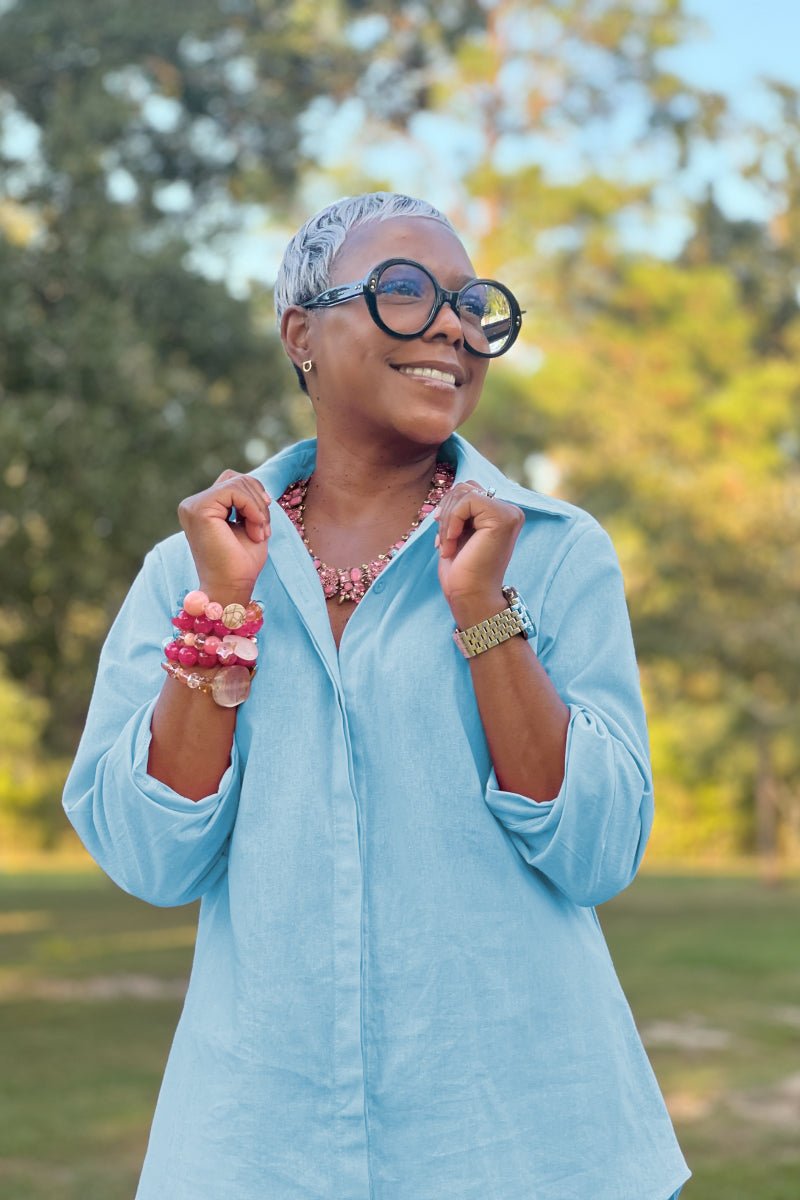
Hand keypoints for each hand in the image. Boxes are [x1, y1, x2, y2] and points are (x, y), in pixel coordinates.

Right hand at [178, 470, 270, 601]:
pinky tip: (256, 531)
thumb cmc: (241, 563)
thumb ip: (248, 501)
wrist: (232, 588)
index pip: (234, 482)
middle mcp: (193, 504)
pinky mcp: (198, 509)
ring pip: (237, 482)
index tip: (264, 524)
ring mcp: (192, 506)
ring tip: (260, 533)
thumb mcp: (250, 524)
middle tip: (264, 530)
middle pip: (236, 478)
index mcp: (203, 508)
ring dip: (258, 508)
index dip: (256, 497)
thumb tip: (254, 482)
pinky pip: (234, 491)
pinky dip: (254, 508)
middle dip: (259, 501)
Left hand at [433, 480, 523, 606]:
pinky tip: (451, 544)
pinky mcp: (503, 517)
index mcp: (501, 514)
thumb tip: (454, 488)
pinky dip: (451, 522)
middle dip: (445, 513)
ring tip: (447, 545)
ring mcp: (509, 513)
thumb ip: (462, 509)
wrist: (470, 596)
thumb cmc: (463, 571)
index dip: (448, 510)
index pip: (468, 491)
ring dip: (447, 520)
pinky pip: (467, 500)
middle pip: (465, 487)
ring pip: (464, 492)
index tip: (443, 537)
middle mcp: (510, 510)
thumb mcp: (459, 532)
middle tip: (443, 542)